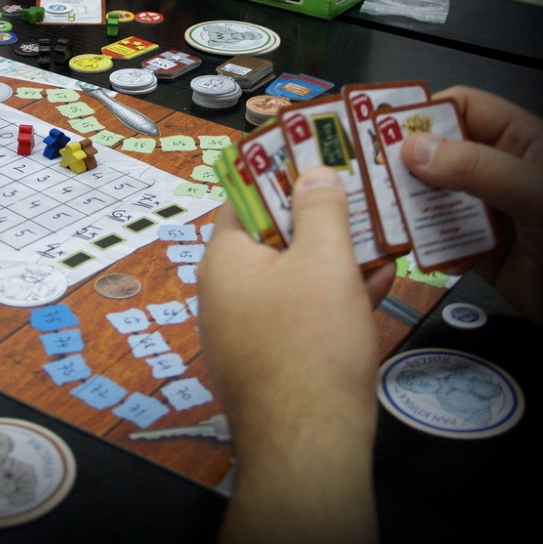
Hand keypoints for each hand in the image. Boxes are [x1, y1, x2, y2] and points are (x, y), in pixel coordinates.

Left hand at [198, 167, 393, 543]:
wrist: (311, 446)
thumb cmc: (310, 345)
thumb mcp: (324, 261)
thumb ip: (320, 210)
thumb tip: (313, 173)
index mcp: (225, 260)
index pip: (245, 199)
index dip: (279, 175)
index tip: (312, 157)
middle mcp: (227, 292)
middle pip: (273, 237)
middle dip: (318, 217)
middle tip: (355, 193)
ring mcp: (248, 330)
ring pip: (294, 276)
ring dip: (336, 256)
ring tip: (377, 232)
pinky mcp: (273, 360)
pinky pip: (302, 313)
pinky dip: (335, 296)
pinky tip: (378, 281)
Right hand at [401, 86, 542, 325]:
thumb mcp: (535, 191)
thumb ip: (477, 168)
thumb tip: (415, 149)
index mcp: (520, 141)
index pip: (464, 108)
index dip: (426, 113)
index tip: (385, 128)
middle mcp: (499, 171)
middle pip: (439, 153)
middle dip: (405, 161)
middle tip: (370, 171)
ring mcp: (488, 211)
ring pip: (434, 198)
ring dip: (409, 206)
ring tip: (384, 211)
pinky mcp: (480, 251)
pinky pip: (441, 241)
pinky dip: (425, 245)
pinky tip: (419, 250)